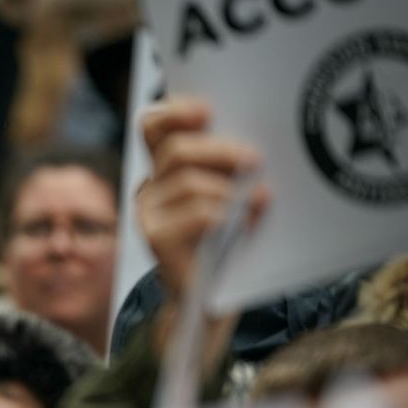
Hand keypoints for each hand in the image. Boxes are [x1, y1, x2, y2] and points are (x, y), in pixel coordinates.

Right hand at [137, 97, 269, 299]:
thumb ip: (227, 166)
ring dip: (231, 190)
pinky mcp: (156, 239)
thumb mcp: (227, 192)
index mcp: (163, 168)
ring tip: (259, 201)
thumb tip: (251, 145)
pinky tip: (245, 224)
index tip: (208, 112)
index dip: (175, 111)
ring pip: (189, 182)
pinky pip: (197, 214)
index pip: (153, 125)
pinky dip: (228, 216)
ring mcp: (148, 214)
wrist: (210, 296)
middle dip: (220, 151)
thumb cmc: (225, 239)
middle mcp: (149, 188)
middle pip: (176, 151)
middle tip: (255, 160)